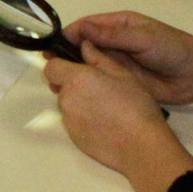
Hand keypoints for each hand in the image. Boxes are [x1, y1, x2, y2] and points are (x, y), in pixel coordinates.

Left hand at [45, 39, 179, 172]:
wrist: (141, 146)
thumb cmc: (135, 106)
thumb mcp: (122, 75)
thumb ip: (98, 58)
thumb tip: (84, 45)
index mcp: (76, 79)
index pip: (51, 67)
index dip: (61, 66)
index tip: (76, 69)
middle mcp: (66, 99)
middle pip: (60, 87)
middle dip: (73, 85)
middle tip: (99, 90)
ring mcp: (68, 120)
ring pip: (67, 105)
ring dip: (79, 104)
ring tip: (106, 109)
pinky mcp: (73, 137)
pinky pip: (73, 123)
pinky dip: (84, 121)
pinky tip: (105, 125)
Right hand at [61, 11, 192, 106]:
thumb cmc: (173, 49)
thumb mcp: (143, 38)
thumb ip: (112, 36)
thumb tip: (80, 29)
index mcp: (119, 25)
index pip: (87, 26)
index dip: (69, 34)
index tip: (52, 45)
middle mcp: (114, 42)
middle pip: (83, 45)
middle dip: (66, 52)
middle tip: (48, 64)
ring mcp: (117, 62)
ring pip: (89, 63)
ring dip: (74, 68)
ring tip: (57, 79)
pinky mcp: (122, 81)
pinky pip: (100, 79)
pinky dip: (87, 82)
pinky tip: (75, 90)